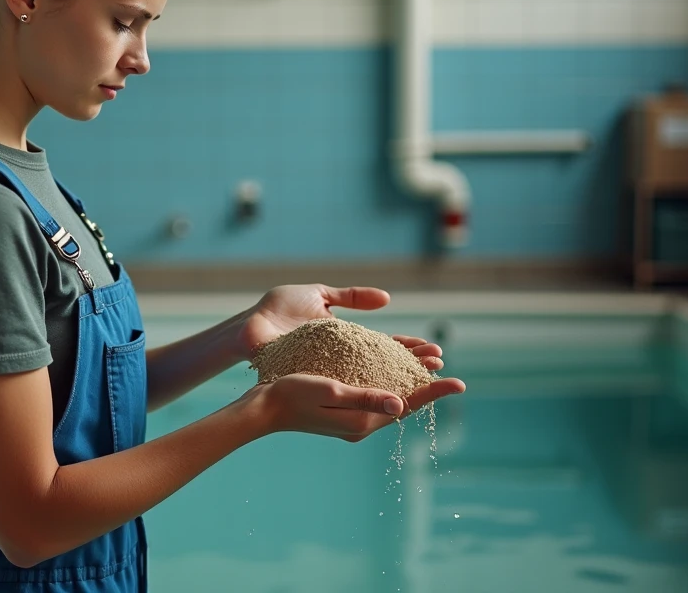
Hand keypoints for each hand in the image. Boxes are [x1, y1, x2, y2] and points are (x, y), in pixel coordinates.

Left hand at [237, 284, 445, 372]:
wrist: (248, 324)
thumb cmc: (277, 310)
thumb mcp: (319, 295)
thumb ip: (350, 297)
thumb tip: (387, 299)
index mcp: (344, 340)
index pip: (384, 347)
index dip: (408, 349)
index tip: (434, 351)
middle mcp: (341, 361)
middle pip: (384, 365)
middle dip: (412, 365)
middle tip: (439, 366)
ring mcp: (330, 373)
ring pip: (371, 378)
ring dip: (398, 380)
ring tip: (425, 379)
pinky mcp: (316, 380)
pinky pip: (349, 385)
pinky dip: (370, 389)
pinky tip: (390, 393)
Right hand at [244, 373, 465, 441]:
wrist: (264, 407)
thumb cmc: (293, 395)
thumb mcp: (331, 391)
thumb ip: (365, 398)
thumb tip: (401, 404)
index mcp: (362, 422)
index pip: (408, 405)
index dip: (434, 392)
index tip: (459, 383)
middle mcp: (361, 424)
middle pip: (404, 403)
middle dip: (426, 385)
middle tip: (446, 367)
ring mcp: (352, 419)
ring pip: (391, 399)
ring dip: (410, 382)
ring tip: (427, 365)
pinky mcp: (343, 410)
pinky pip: (376, 396)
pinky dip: (390, 383)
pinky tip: (394, 371)